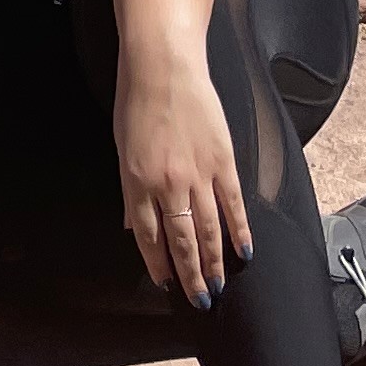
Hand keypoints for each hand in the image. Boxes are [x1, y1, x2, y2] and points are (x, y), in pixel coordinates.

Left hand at [114, 46, 249, 308]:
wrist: (163, 65)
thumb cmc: (137, 102)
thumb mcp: (121, 148)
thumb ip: (130, 192)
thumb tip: (132, 227)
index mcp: (136, 181)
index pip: (149, 236)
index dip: (158, 264)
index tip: (166, 283)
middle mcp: (166, 184)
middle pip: (180, 241)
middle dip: (190, 275)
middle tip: (199, 299)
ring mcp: (197, 174)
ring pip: (208, 230)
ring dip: (214, 263)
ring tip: (218, 286)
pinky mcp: (223, 161)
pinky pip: (233, 205)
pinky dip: (239, 231)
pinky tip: (243, 252)